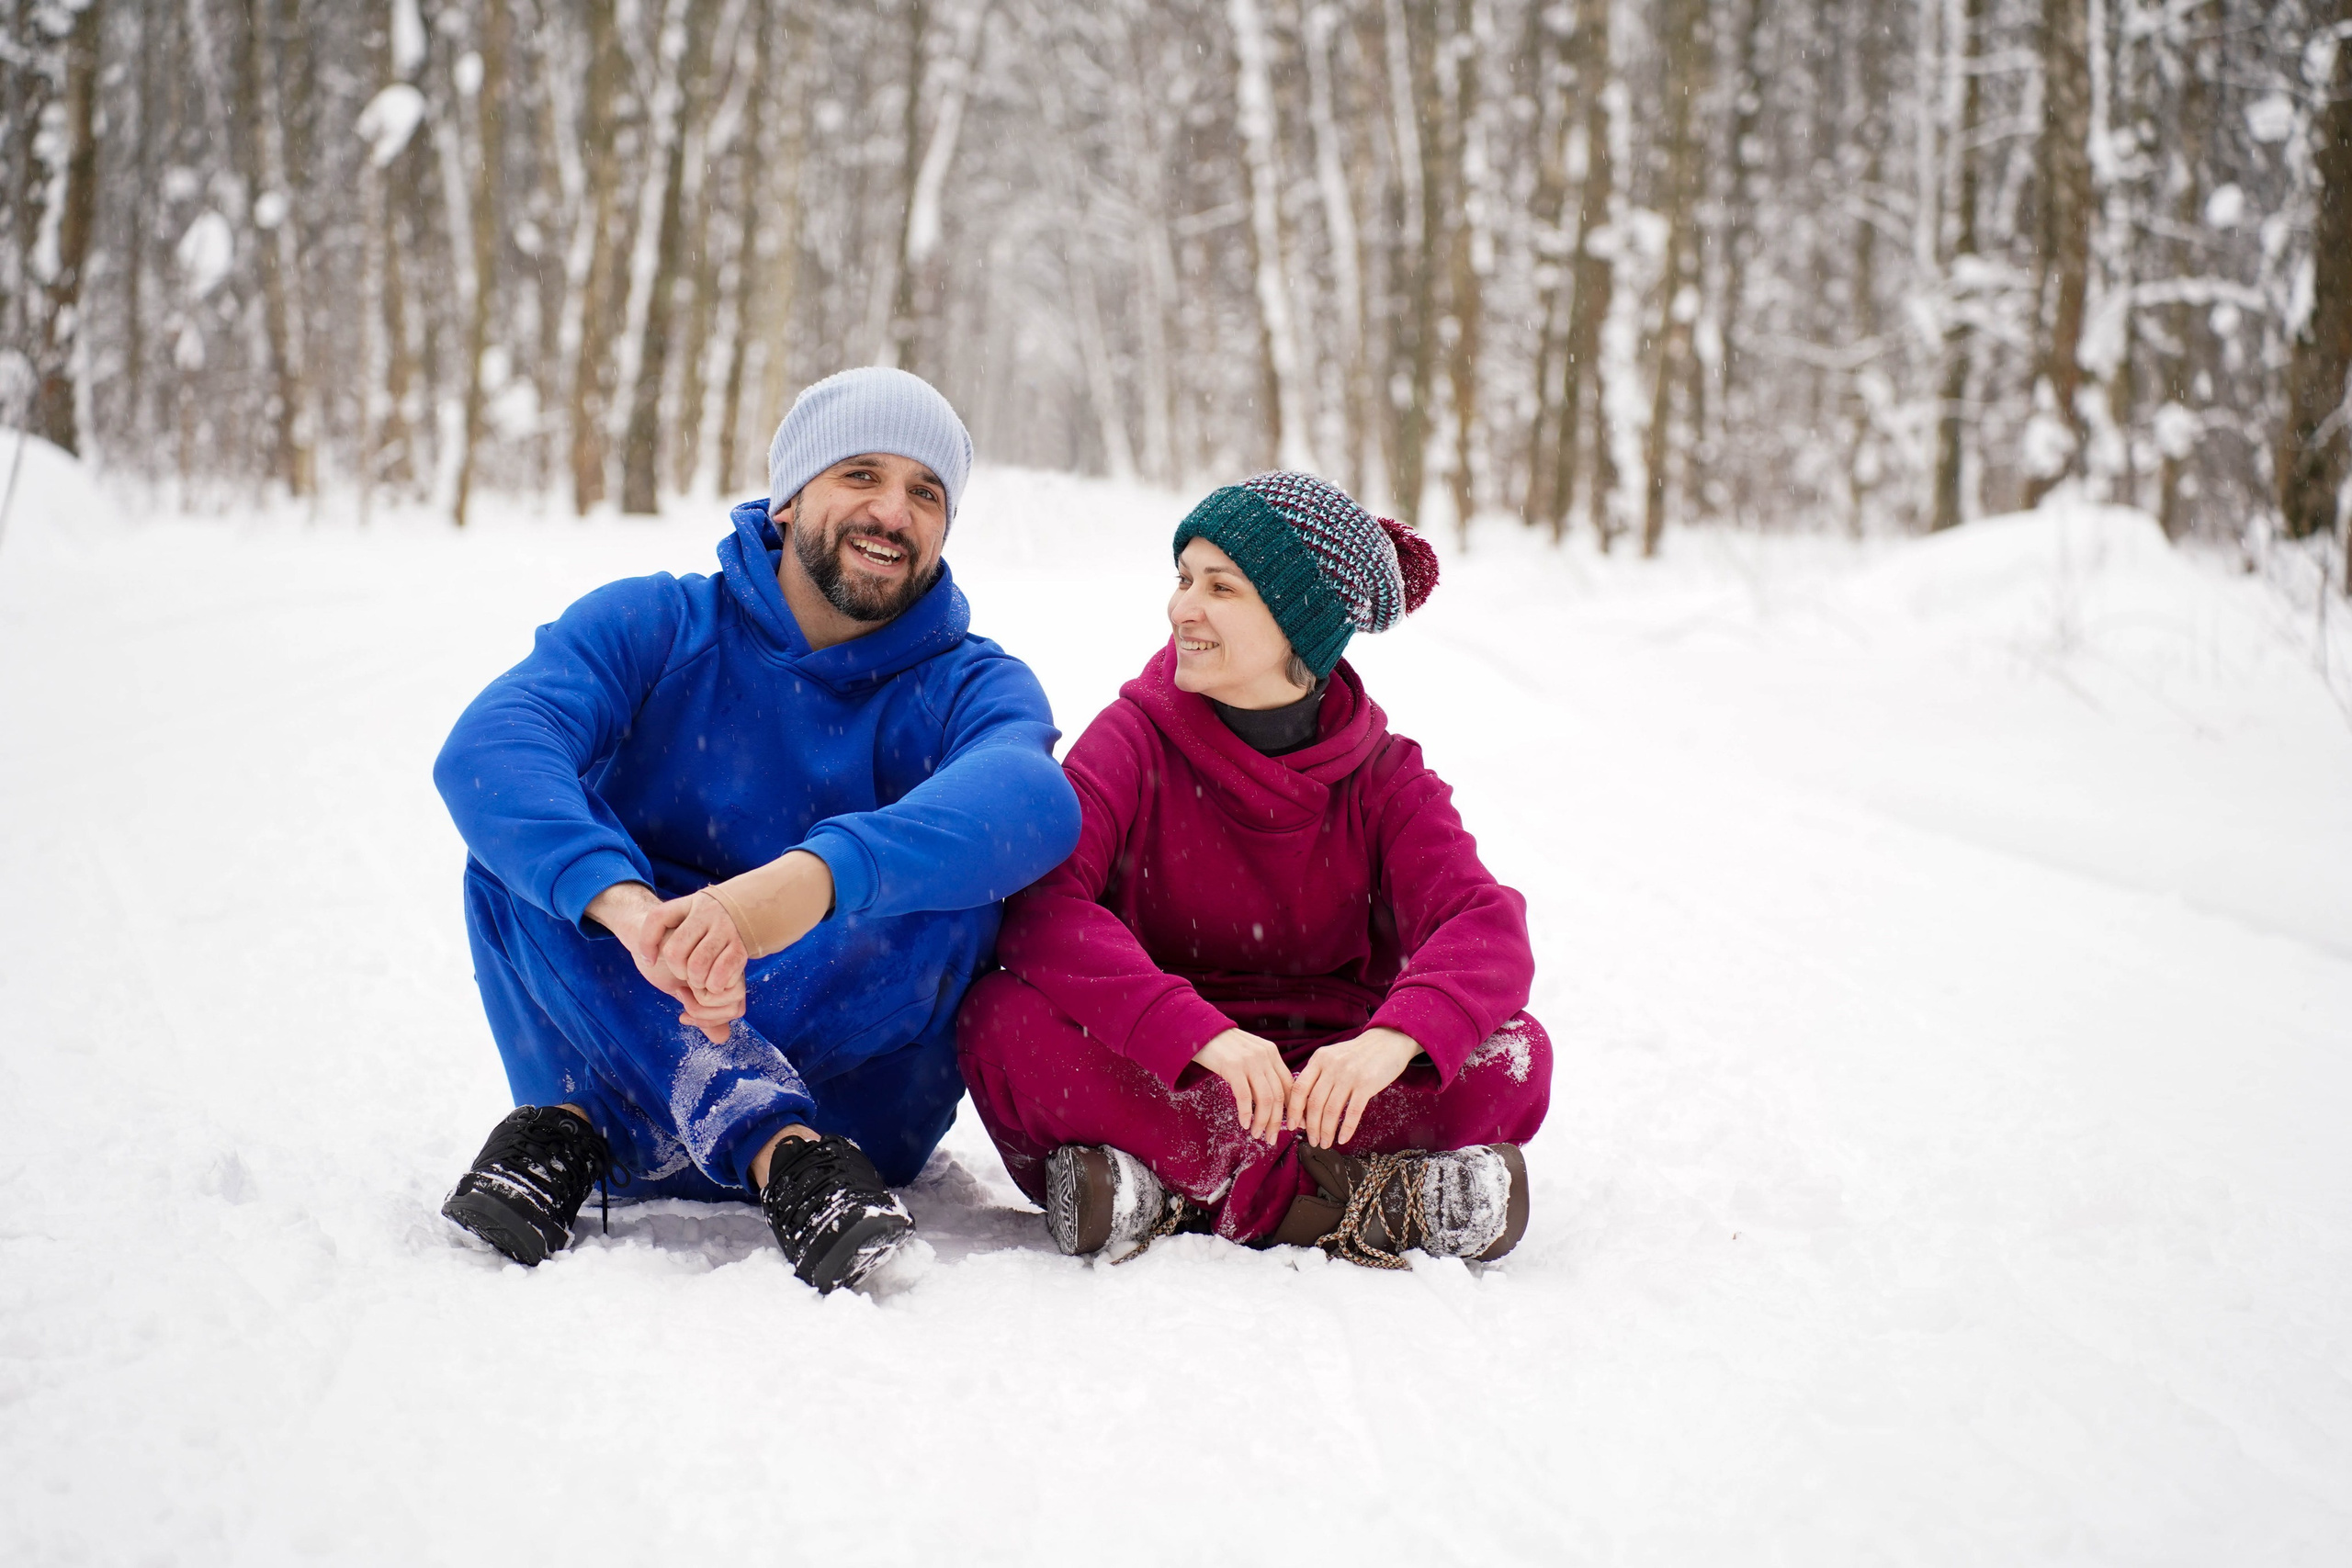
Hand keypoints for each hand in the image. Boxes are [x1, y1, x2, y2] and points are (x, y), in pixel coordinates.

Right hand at [587, 882, 742, 1043]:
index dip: (712, 1019)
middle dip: (703, 1009)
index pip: (736, 1008)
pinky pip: (703, 970)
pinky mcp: (705, 936)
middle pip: (736, 1001)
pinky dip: (687, 978)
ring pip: (722, 989)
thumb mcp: (684, 994)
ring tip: (680, 982)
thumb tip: (723, 1038)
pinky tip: (680, 976)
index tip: (685, 1015)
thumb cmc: (663, 964)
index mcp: (727, 974)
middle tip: (683, 994)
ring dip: (695, 995)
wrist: (642, 934)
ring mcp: (720, 947)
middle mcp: (728, 962)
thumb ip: (705, 1013)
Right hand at [1191, 1028, 1293, 1143]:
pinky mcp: (1233, 1066)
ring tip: (1257, 1134)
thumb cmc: (1223, 1046)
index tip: (1290, 1126)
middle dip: (1277, 1122)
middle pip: (1279, 1096)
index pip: (1289, 1085)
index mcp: (1272, 1053)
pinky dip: (1246, 1113)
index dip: (1292, 1109)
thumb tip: (1272, 1098)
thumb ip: (1262, 1069)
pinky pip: (1244, 1096)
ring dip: (1263, 1121)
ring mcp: (1249, 1061)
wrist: (1200, 1029)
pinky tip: (1244, 1124)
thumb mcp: (1249, 1053)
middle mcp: (1265, 1056)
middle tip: (1271, 1138)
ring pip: (1265, 1099)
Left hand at [1288, 1028, 1420, 1148]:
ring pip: (1331, 1110)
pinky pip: (1353, 1112)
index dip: (1293, 1110)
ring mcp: (1349, 1075)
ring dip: (1326, 1131)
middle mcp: (1332, 1066)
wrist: (1387, 1041)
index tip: (1292, 1125)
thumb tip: (1303, 1106)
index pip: (1299, 1088)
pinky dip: (1346, 1128)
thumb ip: (1318, 1075)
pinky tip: (1343, 1139)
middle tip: (1312, 1140)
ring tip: (1325, 1143)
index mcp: (1319, 1059)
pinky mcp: (1367, 1084)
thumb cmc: (1357, 1054)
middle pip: (1314, 1103)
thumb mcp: (1333, 1056)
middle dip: (1311, 1127)